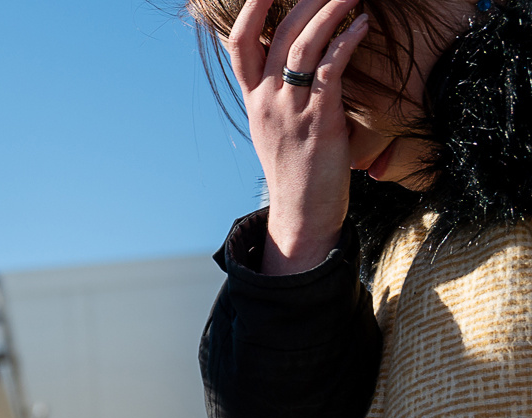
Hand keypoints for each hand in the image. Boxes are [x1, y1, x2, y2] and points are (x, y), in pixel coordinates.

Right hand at [226, 0, 372, 273]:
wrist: (301, 212)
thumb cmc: (298, 168)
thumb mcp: (278, 127)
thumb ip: (281, 94)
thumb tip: (299, 64)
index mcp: (254, 98)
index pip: (240, 42)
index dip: (251, 7)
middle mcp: (266, 100)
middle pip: (277, 33)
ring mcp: (290, 109)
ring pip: (303, 44)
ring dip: (328, 10)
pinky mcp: (319, 120)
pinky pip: (330, 69)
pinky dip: (346, 41)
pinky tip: (361, 24)